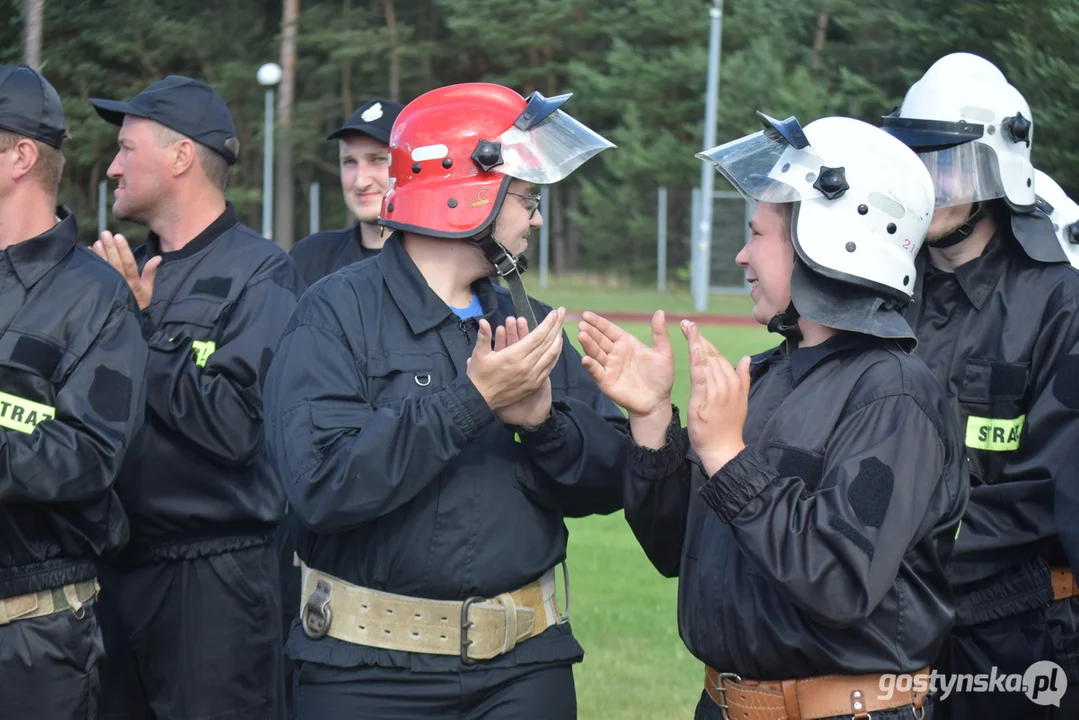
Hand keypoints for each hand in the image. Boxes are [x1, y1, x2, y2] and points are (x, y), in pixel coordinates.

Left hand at [93, 231, 159, 309]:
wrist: (125, 320)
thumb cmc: (138, 302)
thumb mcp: (148, 290)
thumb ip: (150, 273)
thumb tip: (158, 257)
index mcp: (133, 283)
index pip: (128, 264)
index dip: (123, 250)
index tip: (118, 237)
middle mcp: (121, 283)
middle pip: (115, 263)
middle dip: (110, 248)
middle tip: (105, 233)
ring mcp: (110, 286)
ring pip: (104, 267)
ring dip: (100, 253)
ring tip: (97, 241)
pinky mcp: (100, 289)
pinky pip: (96, 273)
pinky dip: (92, 262)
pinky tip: (88, 251)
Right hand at [467, 307, 564, 411]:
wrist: (480, 400)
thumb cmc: (478, 376)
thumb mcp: (479, 354)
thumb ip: (483, 336)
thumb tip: (483, 320)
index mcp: (514, 356)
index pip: (537, 336)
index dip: (548, 323)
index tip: (555, 312)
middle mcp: (527, 366)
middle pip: (548, 343)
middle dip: (556, 326)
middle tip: (562, 313)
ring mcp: (533, 376)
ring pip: (552, 355)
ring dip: (558, 339)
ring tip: (561, 327)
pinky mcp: (534, 384)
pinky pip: (549, 367)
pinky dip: (555, 354)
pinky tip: (557, 346)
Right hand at [577, 310, 673, 416]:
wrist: (657, 401)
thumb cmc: (660, 376)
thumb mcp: (663, 353)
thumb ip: (659, 334)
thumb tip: (660, 312)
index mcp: (626, 343)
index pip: (608, 330)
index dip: (598, 322)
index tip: (586, 315)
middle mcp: (614, 353)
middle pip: (599, 340)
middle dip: (590, 332)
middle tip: (581, 325)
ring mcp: (609, 367)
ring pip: (595, 354)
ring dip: (588, 345)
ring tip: (581, 336)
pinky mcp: (606, 382)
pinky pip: (596, 372)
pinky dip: (590, 365)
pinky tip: (585, 359)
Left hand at [681, 321, 750, 474]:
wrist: (723, 449)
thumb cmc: (729, 426)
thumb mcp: (741, 400)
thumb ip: (743, 378)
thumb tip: (746, 358)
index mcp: (734, 383)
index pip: (720, 357)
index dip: (707, 341)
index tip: (696, 328)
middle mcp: (727, 385)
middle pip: (712, 356)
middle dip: (699, 338)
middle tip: (687, 323)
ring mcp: (716, 393)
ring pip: (706, 364)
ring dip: (696, 344)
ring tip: (687, 329)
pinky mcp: (703, 402)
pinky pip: (700, 378)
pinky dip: (698, 362)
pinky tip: (693, 349)